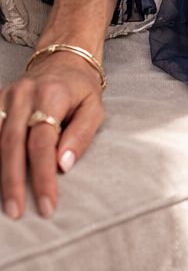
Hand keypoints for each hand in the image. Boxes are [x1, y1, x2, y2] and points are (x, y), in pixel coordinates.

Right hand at [0, 52, 105, 218]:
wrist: (63, 59)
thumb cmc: (81, 90)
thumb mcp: (94, 108)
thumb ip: (81, 135)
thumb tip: (64, 165)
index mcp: (52, 95)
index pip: (43, 143)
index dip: (44, 176)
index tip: (47, 205)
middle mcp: (24, 94)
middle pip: (12, 144)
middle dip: (13, 181)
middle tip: (16, 211)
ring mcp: (6, 96)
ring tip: (4, 201)